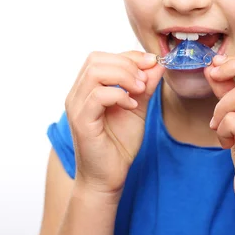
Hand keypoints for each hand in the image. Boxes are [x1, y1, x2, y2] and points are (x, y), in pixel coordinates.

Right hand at [65, 51, 164, 197]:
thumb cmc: (119, 144)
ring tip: (140, 91)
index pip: (103, 57)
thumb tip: (157, 63)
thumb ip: (145, 86)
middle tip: (145, 80)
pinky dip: (119, 95)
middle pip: (96, 59)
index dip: (130, 56)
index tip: (152, 62)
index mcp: (87, 88)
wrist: (108, 178)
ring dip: (123, 76)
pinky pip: (97, 96)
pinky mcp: (81, 121)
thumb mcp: (138, 108)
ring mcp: (76, 107)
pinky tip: (131, 105)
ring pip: (95, 72)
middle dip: (127, 64)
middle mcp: (77, 94)